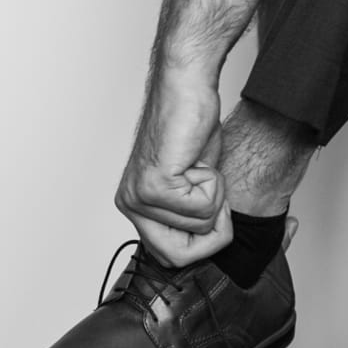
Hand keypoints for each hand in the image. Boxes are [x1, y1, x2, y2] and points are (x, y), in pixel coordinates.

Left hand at [115, 74, 231, 265]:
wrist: (186, 89)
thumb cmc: (192, 130)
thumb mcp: (192, 186)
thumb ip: (189, 218)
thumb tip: (203, 246)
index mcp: (136, 208)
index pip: (170, 258)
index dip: (203, 245)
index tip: (214, 215)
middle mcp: (131, 205)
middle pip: (178, 256)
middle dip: (211, 235)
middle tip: (216, 199)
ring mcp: (140, 196)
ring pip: (197, 229)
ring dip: (215, 198)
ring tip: (201, 167)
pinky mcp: (155, 184)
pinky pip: (201, 210)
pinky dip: (213, 186)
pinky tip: (198, 160)